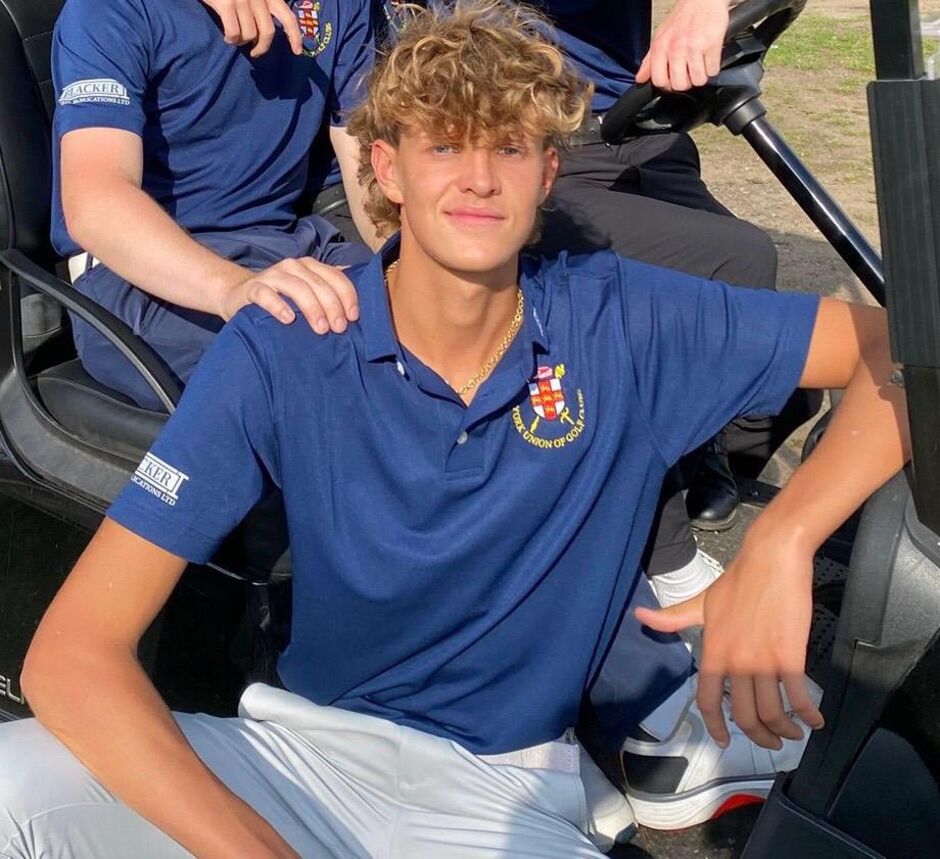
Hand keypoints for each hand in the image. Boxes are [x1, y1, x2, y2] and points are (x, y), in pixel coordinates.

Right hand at [201, 0, 301, 56]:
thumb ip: (265, 4)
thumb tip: (269, 31)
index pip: (288, 18)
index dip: (295, 37)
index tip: (297, 52)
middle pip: (268, 33)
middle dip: (262, 47)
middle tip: (255, 52)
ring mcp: (243, 0)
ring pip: (250, 35)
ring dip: (242, 41)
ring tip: (235, 37)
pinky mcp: (227, 4)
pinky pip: (234, 33)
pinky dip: (231, 39)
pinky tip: (227, 38)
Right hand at [221, 257, 358, 332]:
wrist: (240, 296)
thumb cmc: (282, 300)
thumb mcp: (308, 294)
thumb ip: (329, 294)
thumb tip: (360, 306)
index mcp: (310, 267)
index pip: (335, 277)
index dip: (347, 296)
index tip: (354, 318)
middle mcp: (293, 267)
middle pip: (318, 284)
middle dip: (332, 306)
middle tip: (339, 329)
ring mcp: (272, 276)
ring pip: (297, 287)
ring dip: (312, 308)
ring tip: (321, 329)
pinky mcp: (253, 289)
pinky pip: (266, 295)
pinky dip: (278, 306)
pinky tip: (288, 320)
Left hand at [635, 532, 823, 749]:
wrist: (771, 559)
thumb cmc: (738, 580)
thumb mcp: (702, 602)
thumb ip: (674, 617)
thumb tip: (640, 616)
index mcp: (713, 652)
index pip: (707, 700)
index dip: (716, 727)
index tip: (724, 741)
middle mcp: (735, 662)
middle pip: (744, 716)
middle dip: (759, 737)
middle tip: (770, 742)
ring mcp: (763, 661)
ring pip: (772, 713)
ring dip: (784, 731)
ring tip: (793, 732)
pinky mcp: (790, 656)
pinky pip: (799, 697)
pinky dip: (809, 715)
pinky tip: (816, 720)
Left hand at [636, 0, 728, 90]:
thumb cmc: (682, 18)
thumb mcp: (660, 36)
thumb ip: (650, 60)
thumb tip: (640, 78)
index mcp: (661, 47)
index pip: (659, 81)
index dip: (668, 85)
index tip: (674, 80)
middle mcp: (676, 48)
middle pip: (679, 85)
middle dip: (686, 83)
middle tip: (689, 73)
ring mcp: (694, 47)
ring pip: (698, 80)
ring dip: (701, 76)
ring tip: (700, 64)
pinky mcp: (712, 44)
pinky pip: (712, 71)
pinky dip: (713, 68)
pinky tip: (709, 58)